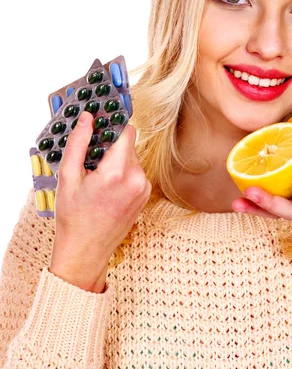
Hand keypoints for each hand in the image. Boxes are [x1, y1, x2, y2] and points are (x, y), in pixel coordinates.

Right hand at [50, 110, 151, 290]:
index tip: (102, 123)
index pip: (127, 131)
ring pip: (132, 158)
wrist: (86, 250)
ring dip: (116, 159)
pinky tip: (107, 187)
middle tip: (91, 157)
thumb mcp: (68, 177)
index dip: (114, 125)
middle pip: (129, 144)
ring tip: (97, 177)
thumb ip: (78, 143)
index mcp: (117, 172)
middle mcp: (137, 179)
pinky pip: (136, 172)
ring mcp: (144, 188)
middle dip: (111, 145)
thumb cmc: (74, 216)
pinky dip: (123, 172)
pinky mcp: (146, 195)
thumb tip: (87, 118)